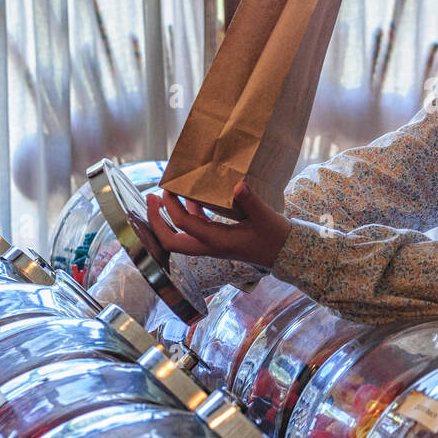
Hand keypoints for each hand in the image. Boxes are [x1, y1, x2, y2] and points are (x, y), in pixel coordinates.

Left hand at [146, 181, 292, 269]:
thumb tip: (238, 184)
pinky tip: (191, 199)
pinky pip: (194, 230)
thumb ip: (250, 200)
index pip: (184, 225)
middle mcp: (209, 246)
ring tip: (163, 197)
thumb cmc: (275, 237)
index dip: (171, 207)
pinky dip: (187, 215)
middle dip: (155, 222)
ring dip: (167, 219)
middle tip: (151, 199)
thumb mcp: (264, 217)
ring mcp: (212, 245)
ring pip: (179, 237)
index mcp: (217, 241)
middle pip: (170, 241)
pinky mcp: (218, 241)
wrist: (285, 253)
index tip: (167, 189)